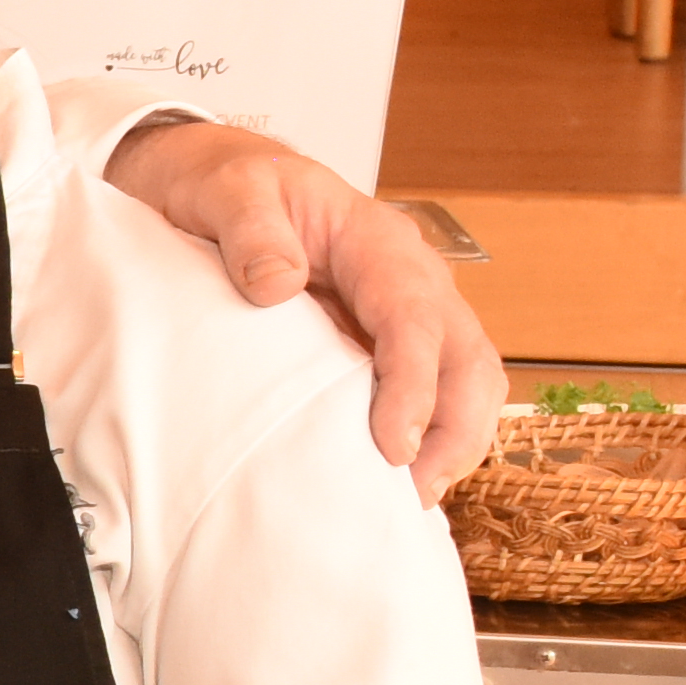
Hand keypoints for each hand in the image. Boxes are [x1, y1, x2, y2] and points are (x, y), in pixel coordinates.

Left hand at [100, 117, 503, 491]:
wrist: (218, 181)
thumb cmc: (227, 183)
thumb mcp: (227, 190)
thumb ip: (250, 231)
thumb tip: (278, 285)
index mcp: (378, 243)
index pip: (416, 319)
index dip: (414, 386)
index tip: (392, 444)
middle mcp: (409, 281)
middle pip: (468, 359)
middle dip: (455, 430)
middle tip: (414, 494)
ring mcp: (403, 316)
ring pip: (464, 383)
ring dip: (452, 443)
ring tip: (410, 502)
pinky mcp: (382, 345)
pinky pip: (429, 393)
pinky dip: (427, 439)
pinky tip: (396, 483)